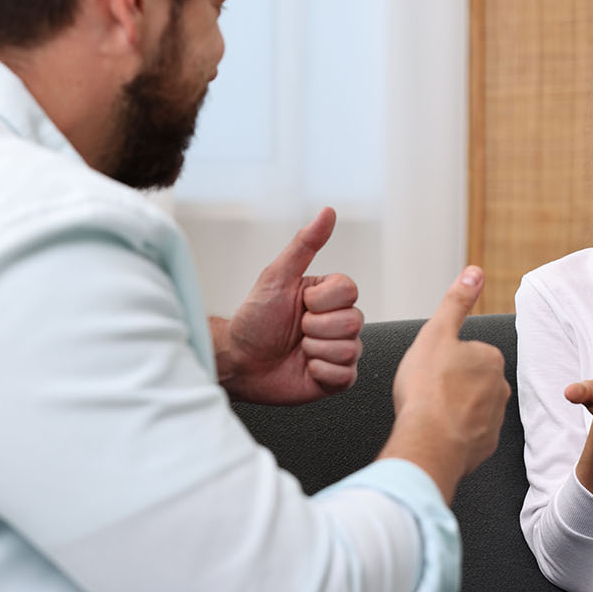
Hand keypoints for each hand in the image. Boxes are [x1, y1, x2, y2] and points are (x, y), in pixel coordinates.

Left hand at [216, 208, 364, 404]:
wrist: (238, 361)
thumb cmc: (254, 319)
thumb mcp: (276, 277)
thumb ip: (305, 244)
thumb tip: (328, 211)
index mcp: (329, 297)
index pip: (350, 291)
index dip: (321, 301)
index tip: (299, 304)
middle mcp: (339, 322)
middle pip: (353, 322)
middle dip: (315, 328)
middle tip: (295, 331)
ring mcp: (340, 350)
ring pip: (350, 349)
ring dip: (314, 351)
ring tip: (297, 351)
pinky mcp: (337, 379)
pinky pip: (345, 375)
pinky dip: (320, 373)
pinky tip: (304, 369)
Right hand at [385, 266, 507, 501]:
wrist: (429, 443)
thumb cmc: (427, 389)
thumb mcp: (436, 333)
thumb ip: (456, 302)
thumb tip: (475, 273)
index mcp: (491, 358)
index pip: (464, 352)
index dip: (440, 360)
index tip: (428, 371)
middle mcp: (500, 387)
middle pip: (467, 380)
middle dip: (448, 386)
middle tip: (425, 393)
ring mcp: (495, 418)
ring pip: (467, 407)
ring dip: (449, 410)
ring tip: (429, 414)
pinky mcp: (486, 444)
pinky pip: (466, 434)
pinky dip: (452, 433)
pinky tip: (436, 433)